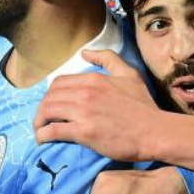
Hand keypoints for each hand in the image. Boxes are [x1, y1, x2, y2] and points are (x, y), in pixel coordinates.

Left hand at [34, 49, 161, 161]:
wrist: (155, 131)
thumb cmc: (144, 106)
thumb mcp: (129, 74)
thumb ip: (108, 59)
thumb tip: (85, 53)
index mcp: (94, 79)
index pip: (59, 83)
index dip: (51, 95)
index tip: (52, 105)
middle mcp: (85, 92)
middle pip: (49, 97)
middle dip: (42, 109)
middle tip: (43, 120)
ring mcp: (83, 112)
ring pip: (47, 111)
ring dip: (38, 122)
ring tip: (40, 130)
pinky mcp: (84, 132)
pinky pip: (54, 130)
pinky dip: (43, 135)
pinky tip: (42, 140)